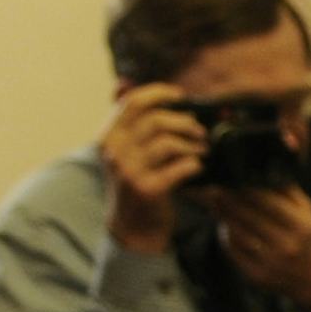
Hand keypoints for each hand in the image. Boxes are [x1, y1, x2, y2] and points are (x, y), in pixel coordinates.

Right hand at [98, 83, 206, 254]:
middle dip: (184, 121)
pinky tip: (197, 168)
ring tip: (202, 149)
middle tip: (199, 130)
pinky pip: (179, 168)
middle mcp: (115, 152)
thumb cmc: (135, 184)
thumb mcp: (126, 152)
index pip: (132, 102)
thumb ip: (132, 124)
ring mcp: (129, 171)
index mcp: (108, 137)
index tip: (180, 95)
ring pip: (168, 141)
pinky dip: (193, 165)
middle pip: (155, 119)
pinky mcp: (147, 189)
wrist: (132, 228)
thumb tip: (127, 83)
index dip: (159, 93)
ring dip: (192, 143)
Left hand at [214, 183, 310, 308]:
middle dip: (228, 200)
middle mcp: (287, 245)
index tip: (231, 178)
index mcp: (301, 226)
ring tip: (214, 203)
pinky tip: (224, 224)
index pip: (267, 201)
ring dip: (223, 216)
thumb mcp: (307, 211)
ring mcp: (271, 263)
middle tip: (213, 187)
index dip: (245, 189)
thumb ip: (287, 190)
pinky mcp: (256, 275)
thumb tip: (260, 170)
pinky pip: (233, 250)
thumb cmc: (306, 236)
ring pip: (236, 232)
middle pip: (248, 216)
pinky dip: (226, 235)